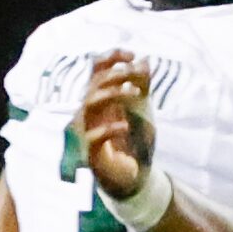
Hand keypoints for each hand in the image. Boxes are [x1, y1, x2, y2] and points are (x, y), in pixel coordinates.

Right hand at [77, 51, 157, 199]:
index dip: (109, 59)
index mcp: (100, 100)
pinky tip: (125, 125)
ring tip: (134, 92)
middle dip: (113, 74)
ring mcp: (87, 131)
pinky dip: (109, 128)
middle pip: (92, 85)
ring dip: (111, 95)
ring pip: (87, 106)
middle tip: (135, 72)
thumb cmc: (135, 141)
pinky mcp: (92, 152)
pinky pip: (93, 136)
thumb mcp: (143, 111)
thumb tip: (145, 60)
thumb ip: (142, 87)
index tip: (131, 53)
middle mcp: (90, 113)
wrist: (136, 178)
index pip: (96, 72)